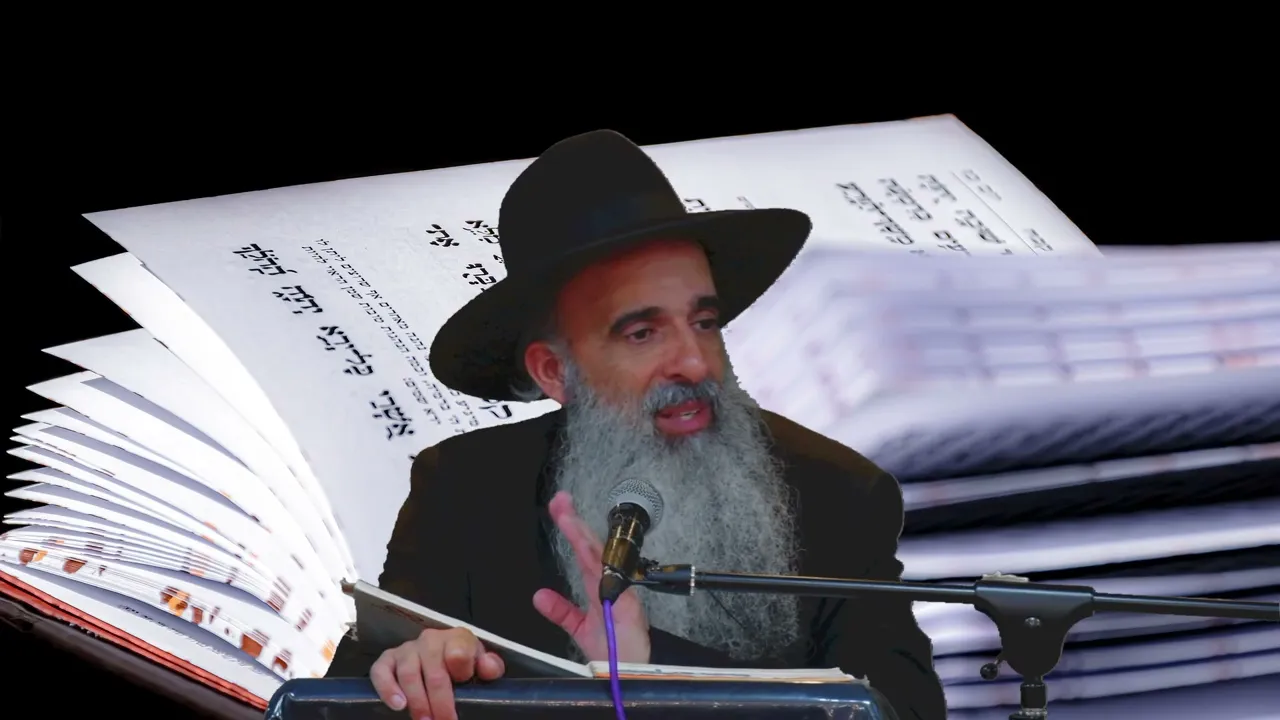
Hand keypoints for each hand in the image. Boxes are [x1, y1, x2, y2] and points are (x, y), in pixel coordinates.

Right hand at [369, 627, 504, 719]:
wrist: (442, 657)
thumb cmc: (463, 665)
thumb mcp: (480, 665)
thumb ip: (490, 666)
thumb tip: (488, 668)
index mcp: (457, 639)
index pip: (459, 652)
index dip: (462, 674)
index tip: (465, 693)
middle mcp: (430, 640)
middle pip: (434, 672)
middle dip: (440, 702)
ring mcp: (407, 649)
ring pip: (409, 674)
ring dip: (417, 702)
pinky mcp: (387, 659)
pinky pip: (381, 671)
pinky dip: (387, 689)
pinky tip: (398, 706)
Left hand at [532, 490, 650, 663]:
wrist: (627, 676)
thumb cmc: (613, 652)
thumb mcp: (579, 628)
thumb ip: (561, 610)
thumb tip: (540, 596)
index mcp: (599, 586)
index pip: (582, 550)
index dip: (572, 528)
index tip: (559, 508)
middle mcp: (609, 583)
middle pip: (590, 545)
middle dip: (574, 521)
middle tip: (560, 500)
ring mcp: (619, 590)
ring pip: (599, 556)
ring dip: (582, 535)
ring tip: (566, 517)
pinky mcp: (626, 602)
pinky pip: (610, 578)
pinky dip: (598, 562)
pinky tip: (585, 546)